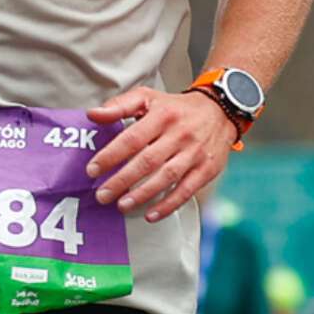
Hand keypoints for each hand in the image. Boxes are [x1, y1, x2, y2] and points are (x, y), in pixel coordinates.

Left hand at [86, 86, 235, 221]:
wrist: (220, 111)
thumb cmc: (176, 108)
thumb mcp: (148, 98)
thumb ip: (119, 106)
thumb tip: (92, 114)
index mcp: (162, 115)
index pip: (132, 138)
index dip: (111, 155)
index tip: (93, 170)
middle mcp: (179, 134)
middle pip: (147, 161)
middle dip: (122, 180)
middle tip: (102, 195)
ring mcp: (194, 153)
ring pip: (166, 178)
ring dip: (142, 195)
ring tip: (122, 205)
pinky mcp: (206, 169)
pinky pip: (186, 190)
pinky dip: (168, 205)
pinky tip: (151, 215)